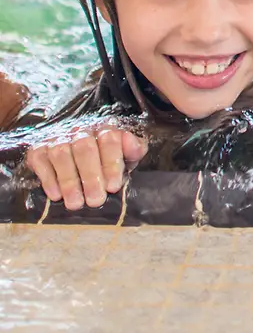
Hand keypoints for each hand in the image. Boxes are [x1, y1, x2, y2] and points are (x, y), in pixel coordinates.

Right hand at [26, 126, 147, 209]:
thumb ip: (134, 150)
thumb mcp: (125, 155)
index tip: (113, 186)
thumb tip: (133, 146)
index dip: (111, 163)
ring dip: (69, 181)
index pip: (109, 139)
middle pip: (84, 147)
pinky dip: (48, 179)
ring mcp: (58, 138)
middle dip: (91, 176)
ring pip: (61, 154)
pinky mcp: (38, 149)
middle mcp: (80, 131)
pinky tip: (56, 196)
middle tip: (96, 200)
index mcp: (104, 129)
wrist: (75, 155)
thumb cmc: (106, 158)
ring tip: (76, 203)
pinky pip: (41, 161)